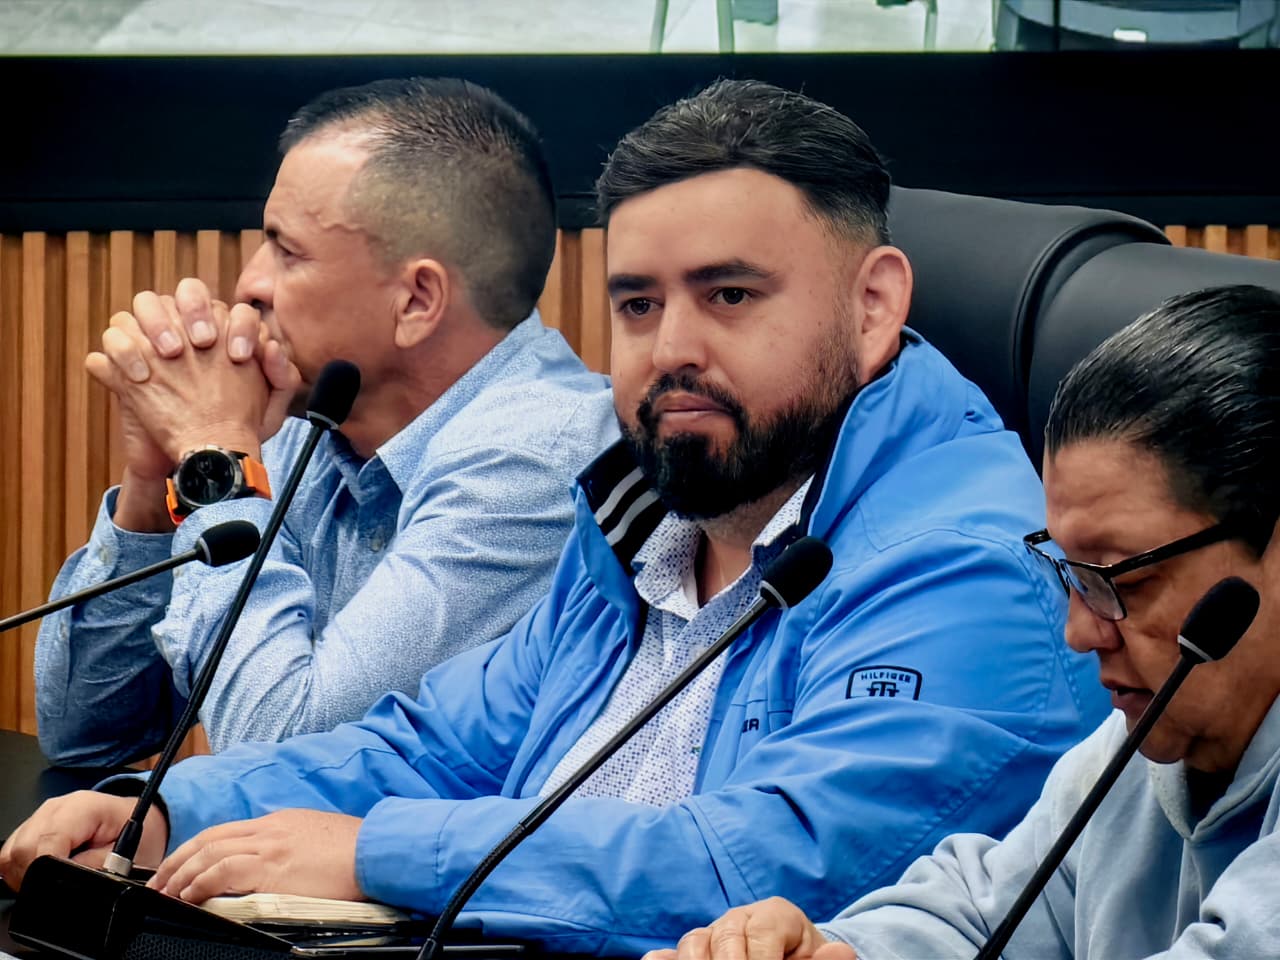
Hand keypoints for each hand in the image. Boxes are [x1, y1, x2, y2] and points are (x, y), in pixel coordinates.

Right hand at [0, 791, 167, 890]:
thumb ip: (95, 867)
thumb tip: (68, 882)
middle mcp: (57, 807)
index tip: (54, 889)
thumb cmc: (139, 833)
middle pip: (22, 848)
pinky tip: (43, 874)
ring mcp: (42, 815)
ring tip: (52, 882)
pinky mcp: (33, 827)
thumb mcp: (128, 856)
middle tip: (54, 890)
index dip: (46, 870)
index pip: (47, 840)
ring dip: (25, 873)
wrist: (143, 821)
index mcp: (83, 808)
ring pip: (12, 851)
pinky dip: (22, 868)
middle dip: (34, 876)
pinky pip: (13, 852)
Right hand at [88, 278, 299, 457]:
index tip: (240, 357)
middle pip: (186, 292)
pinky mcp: (124, 364)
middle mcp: (189, 329)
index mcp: (226, 334)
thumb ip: (282, 378)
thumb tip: (272, 348)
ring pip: (145, 304)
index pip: (231, 307)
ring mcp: (155, 342)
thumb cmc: (235, 429)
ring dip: (156, 320)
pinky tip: (141, 376)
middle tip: (203, 343)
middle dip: (194, 309)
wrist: (199, 457)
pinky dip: (123, 349)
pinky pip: (113, 339)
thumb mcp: (269, 410)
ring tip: (171, 353)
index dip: (238, 325)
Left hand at [147, 809, 364, 903]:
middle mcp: (269, 830)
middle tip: (159, 882)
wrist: (378, 850)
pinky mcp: (273, 869)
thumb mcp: (316, 838)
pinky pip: (225, 872)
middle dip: (178, 860)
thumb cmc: (355, 850)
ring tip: (167, 892)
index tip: (180, 867)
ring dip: (182, 874)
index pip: (224, 831)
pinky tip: (191, 896)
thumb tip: (271, 864)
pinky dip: (201, 882)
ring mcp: (270, 847)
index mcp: (279, 822)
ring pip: (210, 853)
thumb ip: (288, 845)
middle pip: (209, 838)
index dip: (195, 849)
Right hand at [644, 898, 854, 959]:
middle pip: (724, 935)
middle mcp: (739, 919)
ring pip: (693, 941)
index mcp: (775, 915)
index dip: (761, 958)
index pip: (762, 929)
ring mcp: (712, 935)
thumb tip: (842, 952)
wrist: (792, 957)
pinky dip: (664, 959)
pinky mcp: (693, 953)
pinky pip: (671, 953)